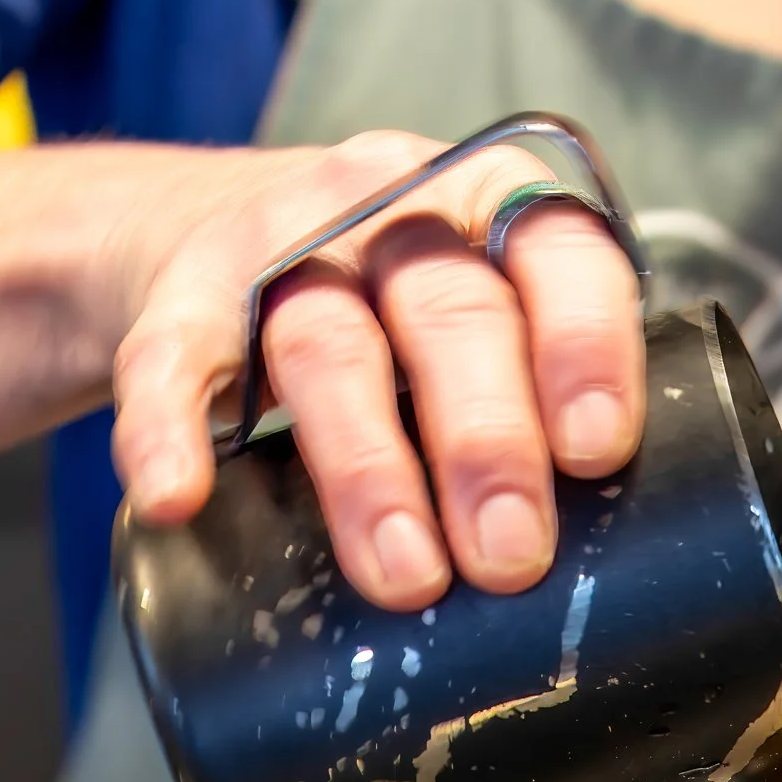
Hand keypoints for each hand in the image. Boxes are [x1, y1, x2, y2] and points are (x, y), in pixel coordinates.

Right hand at [104, 132, 645, 608]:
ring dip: (369, 469)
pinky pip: (172, 359)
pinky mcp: (183, 293)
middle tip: (510, 555)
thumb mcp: (490, 313)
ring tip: (405, 572)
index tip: (596, 452)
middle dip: (485, 444)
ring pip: (329, 348)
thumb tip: (611, 547)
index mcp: (500, 208)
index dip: (585, 352)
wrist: (200, 225)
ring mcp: (284, 244)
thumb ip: (542, 395)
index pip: (563, 261)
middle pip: (450, 316)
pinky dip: (169, 430)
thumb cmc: (398, 306)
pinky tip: (179, 497)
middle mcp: (396, 210)